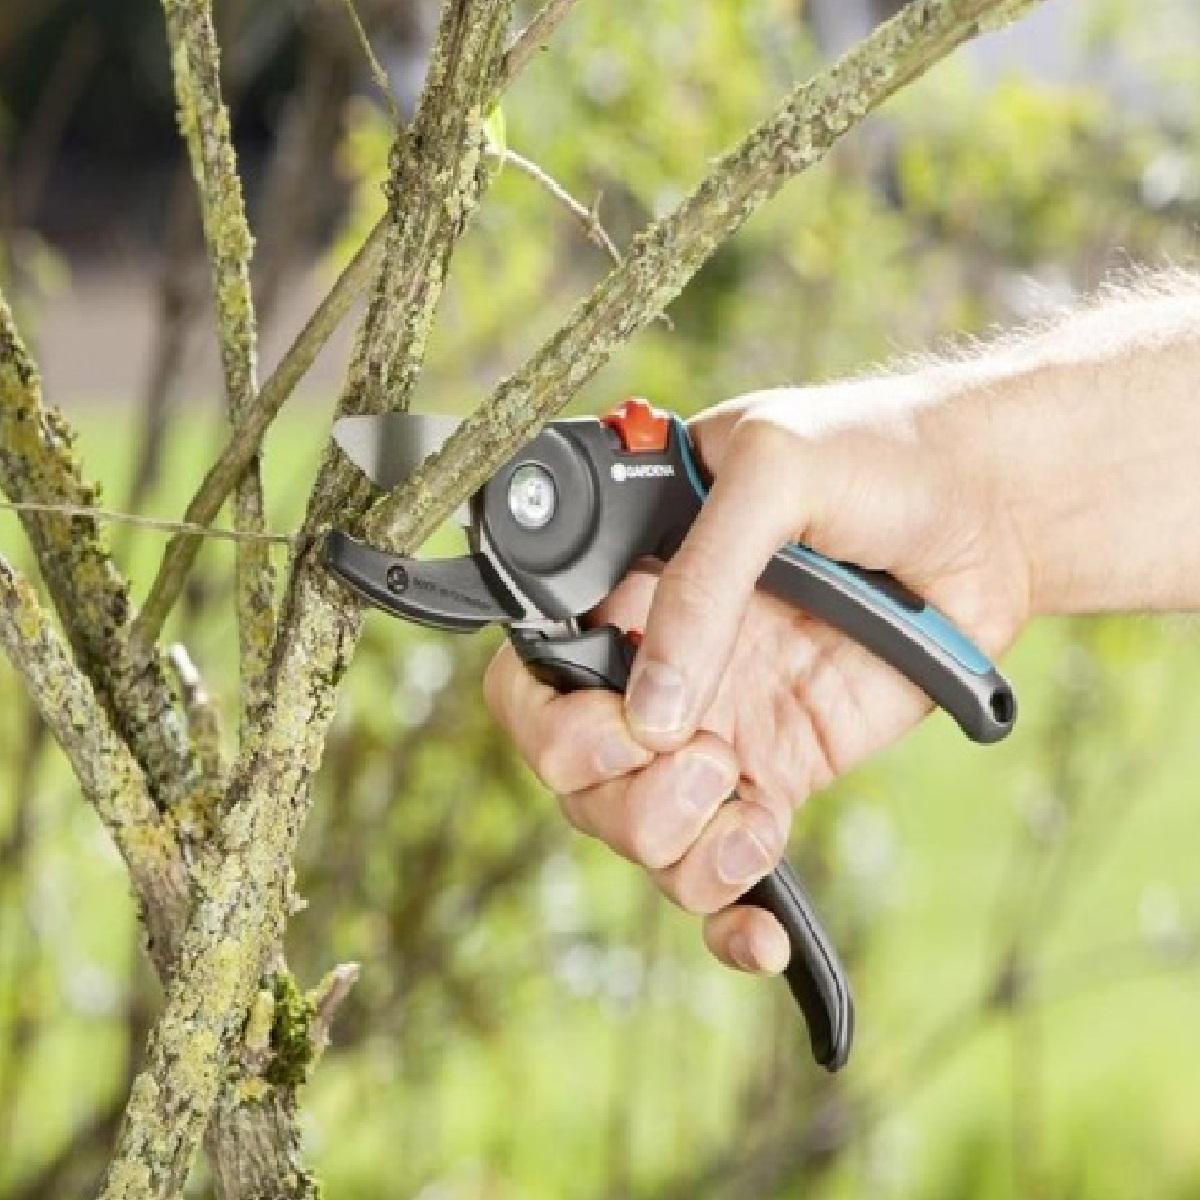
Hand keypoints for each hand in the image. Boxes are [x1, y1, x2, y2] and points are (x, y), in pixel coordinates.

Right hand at [485, 380, 1032, 973]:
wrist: (984, 509)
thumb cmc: (870, 453)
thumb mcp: (772, 473)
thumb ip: (701, 582)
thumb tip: (652, 710)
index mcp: (622, 590)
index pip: (531, 678)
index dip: (553, 722)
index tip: (625, 723)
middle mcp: (654, 667)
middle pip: (573, 779)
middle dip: (622, 795)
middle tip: (703, 755)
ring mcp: (715, 726)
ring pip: (639, 836)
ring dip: (676, 850)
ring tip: (748, 807)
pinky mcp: (779, 773)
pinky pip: (727, 867)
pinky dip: (730, 918)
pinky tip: (764, 934)